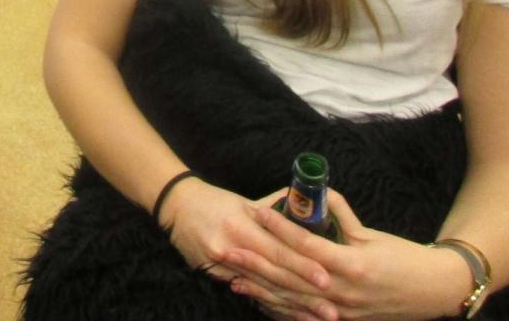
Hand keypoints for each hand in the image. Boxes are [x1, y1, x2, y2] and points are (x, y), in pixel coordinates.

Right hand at [160, 179, 337, 320]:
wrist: (176, 206)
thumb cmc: (215, 200)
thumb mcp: (245, 201)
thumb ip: (275, 210)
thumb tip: (309, 209)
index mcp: (241, 226)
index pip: (278, 250)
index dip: (303, 266)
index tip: (328, 280)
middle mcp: (231, 249)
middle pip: (274, 277)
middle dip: (305, 296)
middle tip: (332, 312)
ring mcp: (222, 267)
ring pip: (264, 292)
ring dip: (292, 308)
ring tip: (317, 320)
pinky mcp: (217, 277)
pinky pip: (250, 295)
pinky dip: (271, 307)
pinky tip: (290, 317)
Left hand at [228, 189, 473, 320]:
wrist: (433, 292)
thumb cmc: (406, 258)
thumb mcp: (372, 234)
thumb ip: (341, 216)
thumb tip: (317, 192)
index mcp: (352, 265)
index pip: (305, 244)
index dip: (279, 227)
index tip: (256, 211)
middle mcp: (343, 291)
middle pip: (290, 276)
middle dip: (257, 262)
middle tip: (228, 248)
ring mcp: (342, 311)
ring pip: (292, 300)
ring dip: (261, 289)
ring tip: (233, 277)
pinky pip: (305, 317)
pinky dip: (281, 309)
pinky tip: (260, 302)